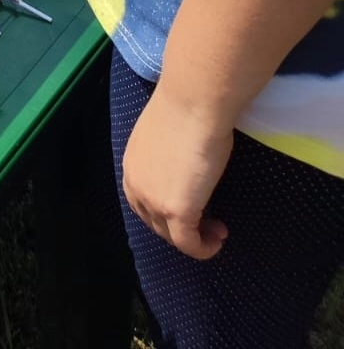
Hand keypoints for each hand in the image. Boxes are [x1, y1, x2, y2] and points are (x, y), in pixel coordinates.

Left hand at [121, 84, 231, 259]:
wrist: (194, 102)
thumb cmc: (186, 109)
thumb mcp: (167, 137)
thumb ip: (167, 157)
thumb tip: (181, 162)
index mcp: (132, 165)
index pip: (143, 201)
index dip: (165, 211)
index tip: (193, 206)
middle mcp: (136, 185)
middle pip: (155, 221)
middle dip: (182, 227)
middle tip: (209, 221)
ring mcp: (154, 201)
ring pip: (171, 235)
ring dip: (195, 238)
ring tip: (217, 230)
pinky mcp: (176, 211)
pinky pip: (188, 244)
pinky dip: (203, 248)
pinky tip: (218, 239)